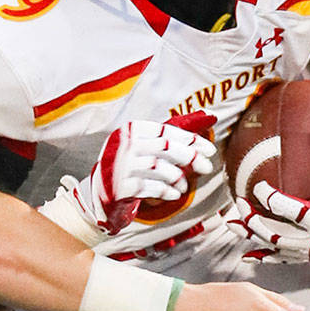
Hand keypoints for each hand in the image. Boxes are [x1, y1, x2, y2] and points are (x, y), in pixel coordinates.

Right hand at [65, 111, 216, 235]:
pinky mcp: (120, 187)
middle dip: (190, 157)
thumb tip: (209, 116)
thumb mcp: (145, 143)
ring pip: (159, 168)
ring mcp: (121, 166)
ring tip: (184, 185)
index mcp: (131, 129)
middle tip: (207, 167)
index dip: (190, 139)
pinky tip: (174, 193)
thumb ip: (172, 133)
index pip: (166, 131)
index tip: (209, 149)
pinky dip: (167, 191)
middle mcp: (124, 145)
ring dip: (178, 177)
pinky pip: (150, 187)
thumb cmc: (130, 163)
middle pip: (165, 148)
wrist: (100, 190)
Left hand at [225, 123, 309, 264]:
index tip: (256, 186)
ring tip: (231, 224)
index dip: (270, 199)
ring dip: (251, 237)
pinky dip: (264, 257)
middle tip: (239, 203)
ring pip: (274, 248)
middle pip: (275, 233)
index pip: (290, 210)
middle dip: (252, 220)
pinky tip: (246, 253)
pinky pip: (283, 259)